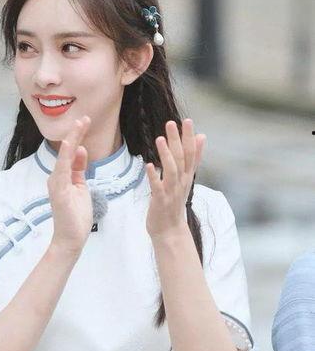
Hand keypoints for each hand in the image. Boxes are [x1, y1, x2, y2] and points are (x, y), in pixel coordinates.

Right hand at [48, 115, 92, 256]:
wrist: (70, 238)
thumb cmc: (75, 216)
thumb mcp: (81, 187)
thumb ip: (79, 169)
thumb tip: (81, 150)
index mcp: (63, 176)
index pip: (71, 152)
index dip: (77, 137)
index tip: (85, 123)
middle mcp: (56, 177)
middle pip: (66, 150)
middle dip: (76, 133)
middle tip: (85, 118)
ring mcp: (56, 183)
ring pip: (64, 155)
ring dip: (72, 138)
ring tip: (80, 123)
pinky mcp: (59, 189)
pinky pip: (62, 168)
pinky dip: (66, 155)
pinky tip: (70, 143)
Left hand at [145, 119, 205, 238]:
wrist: (170, 230)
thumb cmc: (175, 201)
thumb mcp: (187, 178)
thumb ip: (194, 158)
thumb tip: (202, 136)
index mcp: (187, 175)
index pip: (191, 153)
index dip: (189, 137)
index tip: (188, 121)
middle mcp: (181, 181)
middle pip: (182, 158)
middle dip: (177, 140)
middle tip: (171, 123)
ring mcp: (172, 191)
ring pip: (171, 170)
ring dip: (166, 154)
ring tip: (160, 139)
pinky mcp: (161, 201)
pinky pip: (158, 187)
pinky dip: (154, 177)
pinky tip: (148, 166)